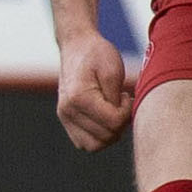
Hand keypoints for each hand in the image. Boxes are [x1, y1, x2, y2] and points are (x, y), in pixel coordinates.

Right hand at [55, 31, 131, 150]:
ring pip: (94, 146)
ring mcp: (64, 116)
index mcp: (78, 97)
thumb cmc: (97, 54)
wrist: (76, 45)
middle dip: (120, 124)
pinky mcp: (66, 119)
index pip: (113, 122)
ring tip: (113, 112)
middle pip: (106, 137)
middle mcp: (67, 110)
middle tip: (121, 103)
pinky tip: (104, 118)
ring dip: (110, 133)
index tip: (126, 95)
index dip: (127, 112)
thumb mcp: (113, 70)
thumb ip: (117, 99)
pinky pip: (84, 143)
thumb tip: (121, 122)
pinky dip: (98, 137)